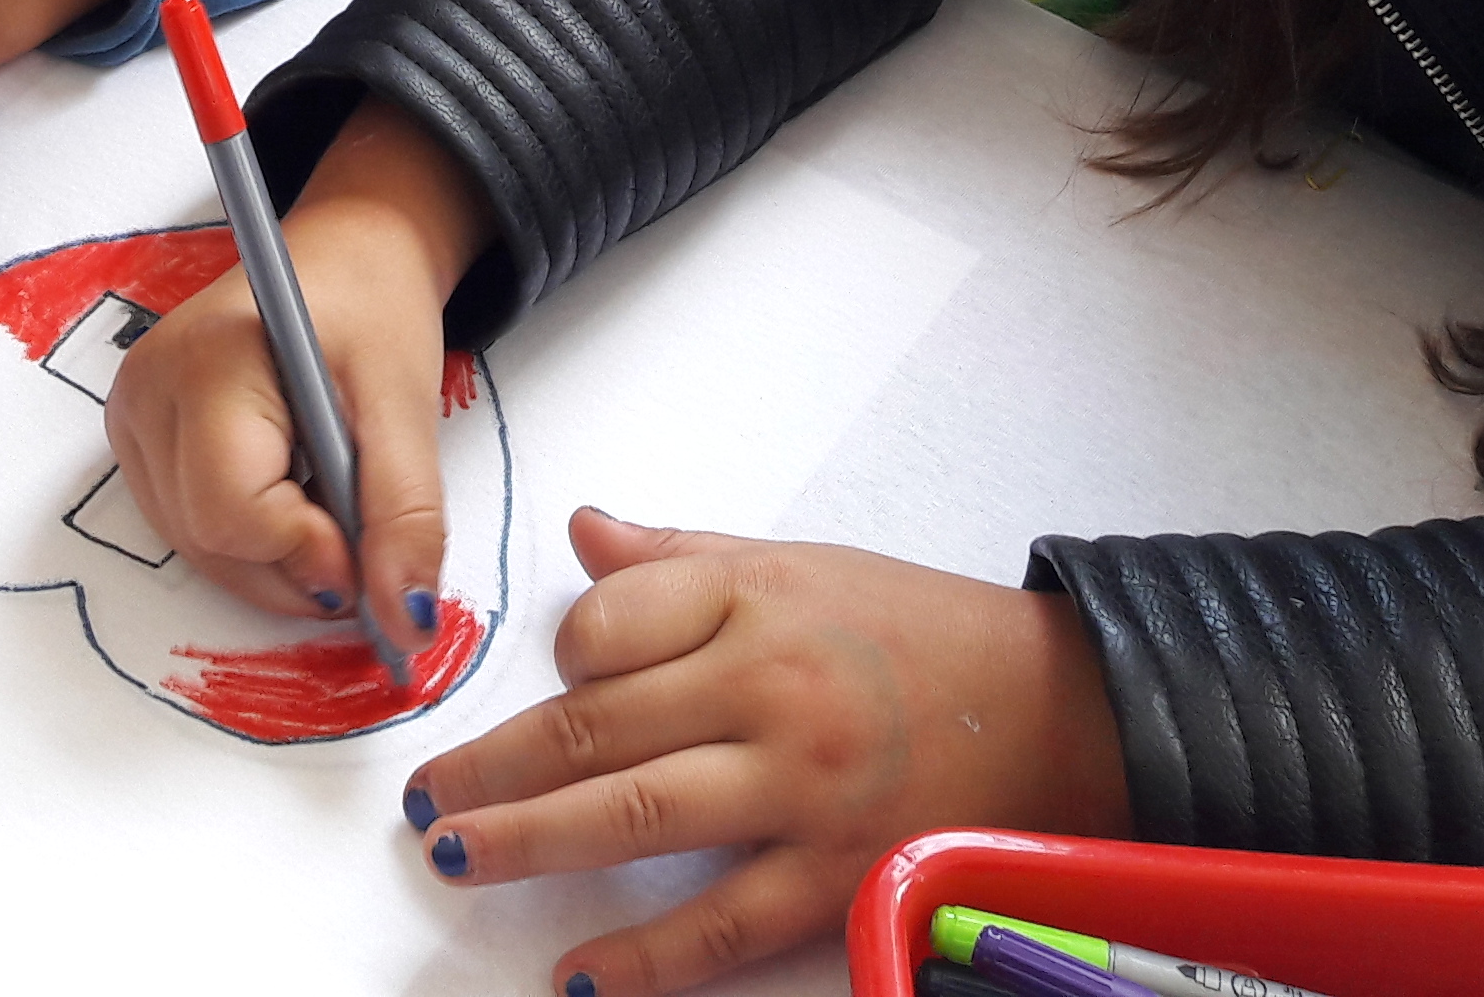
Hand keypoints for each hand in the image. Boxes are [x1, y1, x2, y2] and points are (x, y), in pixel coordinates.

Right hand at [107, 99, 487, 643]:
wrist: (344, 254)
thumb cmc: (371, 309)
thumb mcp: (406, 406)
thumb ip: (405, 518)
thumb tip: (409, 625)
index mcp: (207, 359)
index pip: (232, 510)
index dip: (307, 553)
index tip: (368, 552)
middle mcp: (147, 390)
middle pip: (210, 541)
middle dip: (296, 567)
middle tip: (362, 537)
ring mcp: (132, 416)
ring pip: (197, 550)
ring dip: (275, 561)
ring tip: (328, 501)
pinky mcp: (138, 440)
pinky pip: (188, 531)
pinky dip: (250, 541)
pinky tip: (290, 495)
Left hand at [405, 512, 1133, 994]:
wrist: (1058, 710)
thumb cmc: (918, 632)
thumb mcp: (799, 564)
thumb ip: (680, 560)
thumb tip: (584, 530)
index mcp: (752, 597)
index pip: (607, 623)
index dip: (557, 658)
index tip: (536, 684)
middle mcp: (768, 683)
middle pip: (599, 726)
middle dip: (497, 765)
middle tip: (425, 798)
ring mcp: (801, 784)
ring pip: (639, 814)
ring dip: (534, 840)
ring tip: (457, 855)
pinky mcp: (836, 872)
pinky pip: (721, 924)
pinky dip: (644, 960)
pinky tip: (578, 976)